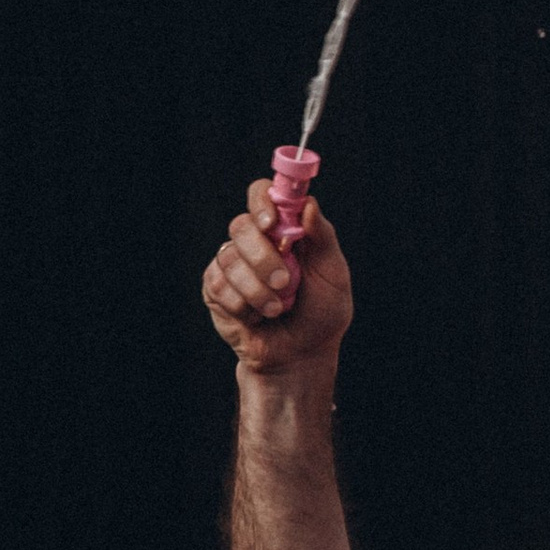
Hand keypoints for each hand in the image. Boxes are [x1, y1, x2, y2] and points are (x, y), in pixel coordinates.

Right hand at [204, 175, 352, 376]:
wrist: (300, 354)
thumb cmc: (322, 312)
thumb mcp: (333, 273)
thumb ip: (322, 237)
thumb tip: (308, 203)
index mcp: (282, 229)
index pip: (261, 195)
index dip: (262, 202)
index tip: (272, 222)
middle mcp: (253, 242)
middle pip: (241, 226)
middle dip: (263, 256)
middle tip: (284, 281)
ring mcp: (231, 264)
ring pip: (230, 260)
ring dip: (257, 290)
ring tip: (277, 309)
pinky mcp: (215, 289)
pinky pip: (219, 286)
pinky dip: (243, 306)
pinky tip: (256, 317)